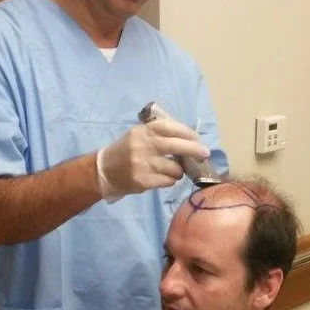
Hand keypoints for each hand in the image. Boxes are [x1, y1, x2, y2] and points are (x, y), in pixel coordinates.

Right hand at [95, 120, 210, 200]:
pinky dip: (170, 180)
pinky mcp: (143, 181)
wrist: (104, 171)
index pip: (171, 128)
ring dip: (179, 171)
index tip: (197, 138)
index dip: (188, 133)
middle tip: (205, 153)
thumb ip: (159, 134)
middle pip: (177, 146)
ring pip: (175, 168)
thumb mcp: (138, 135)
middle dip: (195, 150)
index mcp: (143, 131)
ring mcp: (143, 164)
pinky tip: (164, 178)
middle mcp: (143, 146)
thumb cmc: (126, 151)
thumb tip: (189, 139)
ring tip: (175, 170)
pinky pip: (168, 181)